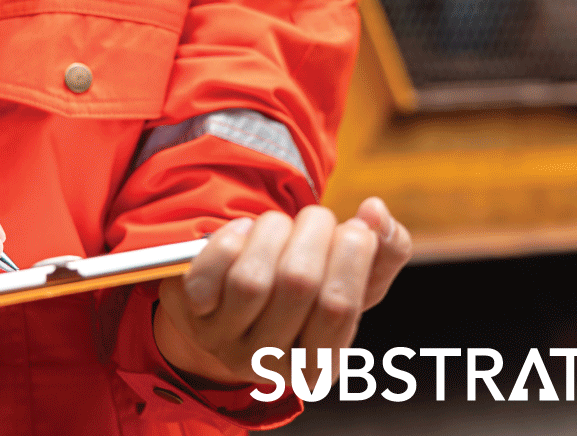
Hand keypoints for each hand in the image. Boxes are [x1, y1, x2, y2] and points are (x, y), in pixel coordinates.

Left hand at [153, 198, 410, 386]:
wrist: (234, 304)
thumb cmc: (307, 290)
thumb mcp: (352, 280)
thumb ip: (384, 250)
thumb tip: (376, 213)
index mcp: (319, 364)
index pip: (339, 306)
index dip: (351, 256)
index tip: (355, 227)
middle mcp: (268, 363)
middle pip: (297, 284)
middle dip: (313, 232)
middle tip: (317, 216)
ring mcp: (224, 343)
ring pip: (252, 278)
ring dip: (273, 231)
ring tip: (280, 223)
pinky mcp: (192, 316)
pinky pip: (208, 274)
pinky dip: (228, 240)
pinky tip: (243, 232)